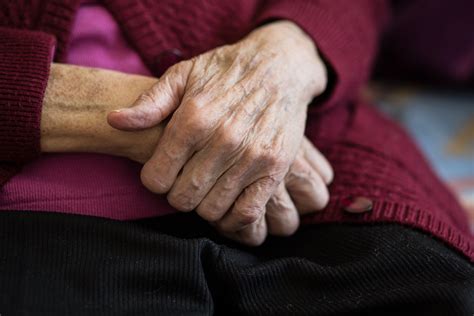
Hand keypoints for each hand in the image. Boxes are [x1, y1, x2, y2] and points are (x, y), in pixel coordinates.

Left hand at [108, 21, 326, 241]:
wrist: (279, 66)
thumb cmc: (225, 72)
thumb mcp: (182, 74)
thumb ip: (149, 103)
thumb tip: (114, 121)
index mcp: (193, 119)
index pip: (156, 179)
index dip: (155, 180)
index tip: (164, 173)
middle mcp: (222, 139)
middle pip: (182, 198)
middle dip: (178, 194)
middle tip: (186, 180)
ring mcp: (251, 156)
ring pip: (212, 210)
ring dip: (205, 205)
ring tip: (208, 187)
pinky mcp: (274, 168)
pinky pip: (247, 213)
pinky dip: (233, 218)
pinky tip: (228, 201)